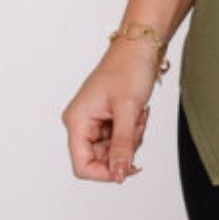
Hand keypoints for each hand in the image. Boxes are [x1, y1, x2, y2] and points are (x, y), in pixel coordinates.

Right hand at [60, 40, 160, 183]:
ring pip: (112, 150)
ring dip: (130, 138)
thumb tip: (119, 175)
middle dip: (123, 149)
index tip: (128, 168)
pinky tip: (139, 113)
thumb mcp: (128, 109)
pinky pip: (119, 138)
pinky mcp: (106, 117)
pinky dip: (132, 131)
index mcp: (77, 121)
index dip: (105, 173)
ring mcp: (94, 120)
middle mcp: (81, 122)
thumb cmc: (130, 67)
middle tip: (137, 126)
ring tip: (138, 115)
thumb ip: (123, 145)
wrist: (141, 44)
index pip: (82, 165)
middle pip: (99, 159)